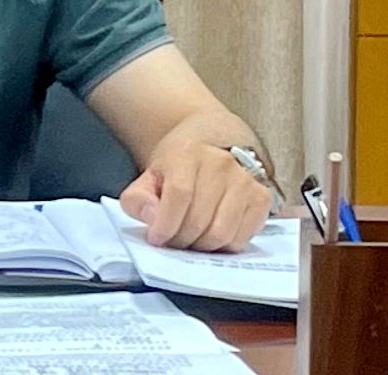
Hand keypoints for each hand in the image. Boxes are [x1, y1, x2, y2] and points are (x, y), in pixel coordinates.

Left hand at [120, 137, 271, 251]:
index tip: (156, 238)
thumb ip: (137, 199)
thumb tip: (152, 217)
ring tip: (189, 240)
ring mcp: (244, 179)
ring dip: (201, 246)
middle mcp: (221, 162)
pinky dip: (223, 246)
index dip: (166, 223)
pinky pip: (241, 238)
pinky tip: (210, 236)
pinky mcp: (261, 197)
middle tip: (172, 242)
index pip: (180, 194)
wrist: (206, 153)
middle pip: (200, 218)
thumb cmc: (174, 170)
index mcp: (187, 152)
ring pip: (222, 232)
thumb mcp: (147, 179)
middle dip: (181, 239)